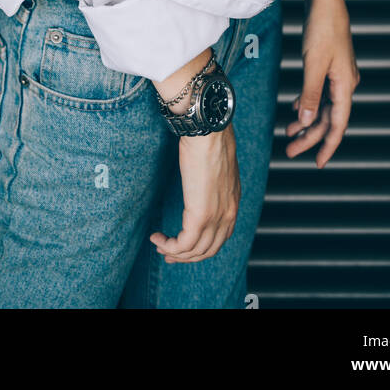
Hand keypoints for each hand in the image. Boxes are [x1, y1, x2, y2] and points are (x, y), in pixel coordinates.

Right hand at [150, 125, 239, 262]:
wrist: (208, 133)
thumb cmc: (209, 141)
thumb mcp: (216, 166)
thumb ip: (212, 181)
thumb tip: (200, 183)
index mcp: (232, 203)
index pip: (220, 237)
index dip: (201, 246)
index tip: (184, 246)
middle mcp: (228, 214)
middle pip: (209, 250)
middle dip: (187, 256)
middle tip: (167, 254)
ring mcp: (216, 218)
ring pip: (195, 251)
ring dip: (175, 252)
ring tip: (159, 245)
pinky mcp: (200, 217)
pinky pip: (183, 244)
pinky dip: (169, 246)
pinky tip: (157, 237)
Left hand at [285, 0, 360, 168]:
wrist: (326, 1)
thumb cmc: (323, 28)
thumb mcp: (313, 65)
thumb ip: (311, 95)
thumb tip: (308, 121)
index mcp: (345, 85)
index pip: (338, 124)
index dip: (328, 145)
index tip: (319, 163)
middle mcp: (345, 83)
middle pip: (328, 118)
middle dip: (310, 136)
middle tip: (291, 150)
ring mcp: (338, 74)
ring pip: (323, 106)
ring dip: (307, 120)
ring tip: (289, 134)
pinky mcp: (329, 66)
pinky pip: (320, 92)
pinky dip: (308, 103)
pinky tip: (296, 108)